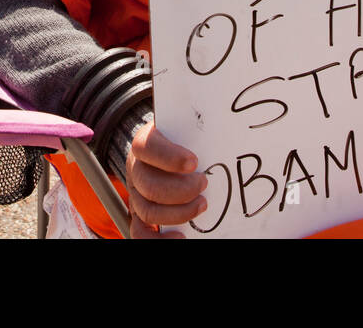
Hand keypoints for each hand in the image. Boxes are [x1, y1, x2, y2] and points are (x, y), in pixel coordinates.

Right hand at [125, 121, 206, 238]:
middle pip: (148, 185)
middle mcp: (135, 169)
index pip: (147, 147)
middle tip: (204, 184)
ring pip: (147, 211)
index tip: (194, 162)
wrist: (166, 148)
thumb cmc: (182, 138)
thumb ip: (197, 127)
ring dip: (177, 213)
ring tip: (202, 205)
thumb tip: (228, 122)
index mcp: (144, 143)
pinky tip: (181, 236)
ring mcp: (136, 194)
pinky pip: (141, 233)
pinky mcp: (139, 214)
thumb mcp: (185, 126)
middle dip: (180, 190)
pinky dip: (159, 240)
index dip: (169, 157)